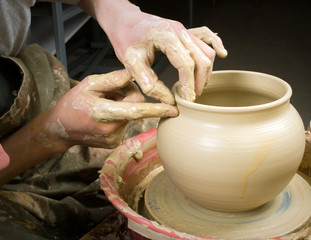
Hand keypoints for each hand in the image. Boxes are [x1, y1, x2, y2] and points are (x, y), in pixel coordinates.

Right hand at [47, 70, 177, 148]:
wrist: (59, 128)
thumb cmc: (73, 103)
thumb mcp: (89, 84)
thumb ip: (113, 79)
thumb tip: (135, 74)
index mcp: (103, 113)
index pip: (135, 111)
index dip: (156, 109)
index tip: (173, 109)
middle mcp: (111, 129)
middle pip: (135, 108)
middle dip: (130, 96)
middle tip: (114, 91)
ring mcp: (113, 139)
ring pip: (131, 116)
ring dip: (124, 106)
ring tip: (105, 105)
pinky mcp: (114, 143)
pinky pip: (126, 124)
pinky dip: (121, 116)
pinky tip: (106, 115)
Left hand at [80, 0, 227, 102]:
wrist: (123, 19)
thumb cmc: (125, 37)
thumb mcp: (131, 63)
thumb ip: (149, 83)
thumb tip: (169, 100)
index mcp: (166, 36)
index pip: (186, 64)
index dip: (189, 85)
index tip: (188, 100)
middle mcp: (179, 31)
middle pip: (201, 59)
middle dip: (199, 81)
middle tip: (192, 97)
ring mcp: (184, 29)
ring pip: (206, 51)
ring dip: (206, 71)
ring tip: (197, 87)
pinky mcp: (185, 31)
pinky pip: (207, 36)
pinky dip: (215, 46)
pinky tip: (222, 54)